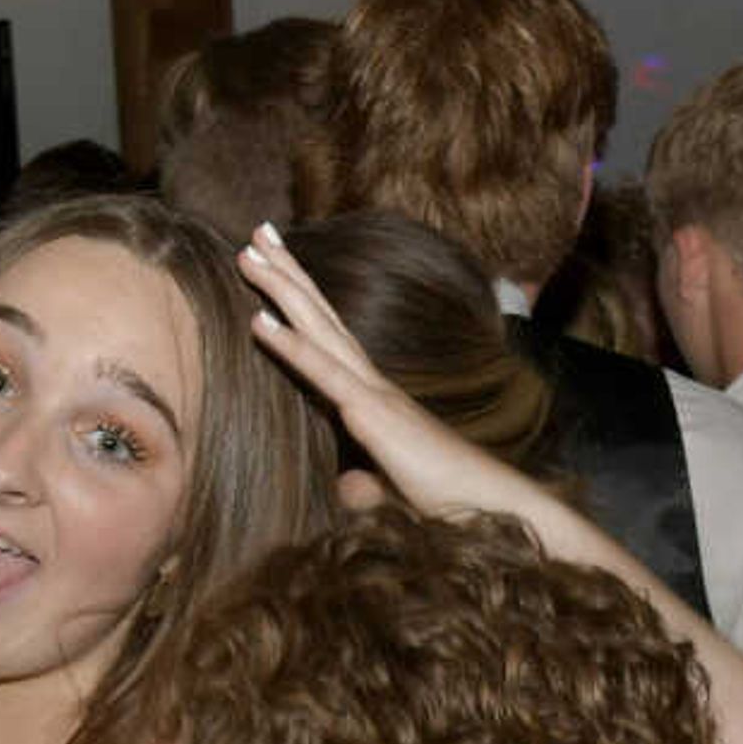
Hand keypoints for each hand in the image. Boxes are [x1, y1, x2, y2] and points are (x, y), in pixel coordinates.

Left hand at [237, 224, 532, 520]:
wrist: (494, 512)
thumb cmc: (452, 503)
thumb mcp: (393, 493)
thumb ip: (367, 485)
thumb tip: (348, 487)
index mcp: (373, 398)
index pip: (330, 339)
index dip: (301, 302)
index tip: (274, 266)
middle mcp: (373, 384)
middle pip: (322, 316)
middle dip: (289, 272)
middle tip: (257, 232)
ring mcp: (374, 394)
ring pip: (320, 328)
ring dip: (282, 288)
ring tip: (249, 251)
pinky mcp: (374, 415)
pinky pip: (324, 373)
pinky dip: (291, 345)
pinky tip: (258, 320)